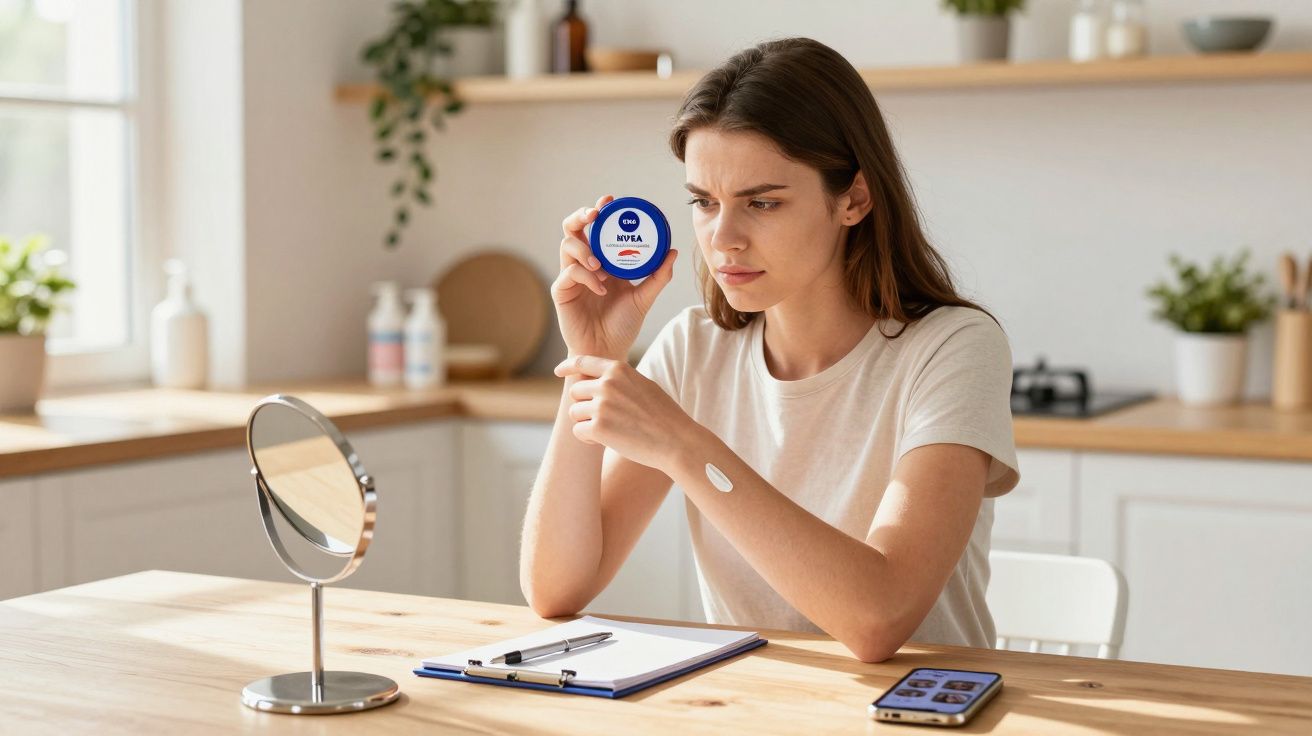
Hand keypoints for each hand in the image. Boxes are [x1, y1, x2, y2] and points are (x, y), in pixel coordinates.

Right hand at [553, 195, 678, 359]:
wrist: (608, 350)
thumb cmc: (622, 325)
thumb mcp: (644, 297)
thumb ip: (657, 276)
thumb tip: (672, 252)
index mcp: (602, 260)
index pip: (596, 229)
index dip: (599, 211)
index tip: (610, 200)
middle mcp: (584, 264)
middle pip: (572, 230)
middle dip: (580, 217)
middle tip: (594, 214)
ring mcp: (571, 277)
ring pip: (566, 246)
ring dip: (584, 249)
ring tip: (599, 263)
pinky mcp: (562, 292)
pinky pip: (569, 274)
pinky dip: (586, 276)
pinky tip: (601, 287)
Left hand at [554, 354, 698, 470]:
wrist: (677, 441)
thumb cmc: (664, 416)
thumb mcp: (644, 386)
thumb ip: (621, 380)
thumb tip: (601, 379)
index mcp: (618, 370)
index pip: (583, 361)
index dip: (568, 367)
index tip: (559, 371)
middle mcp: (607, 384)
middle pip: (575, 391)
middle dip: (584, 405)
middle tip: (603, 418)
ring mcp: (601, 405)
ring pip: (574, 412)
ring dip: (586, 423)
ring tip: (609, 431)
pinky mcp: (598, 428)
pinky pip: (578, 431)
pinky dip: (587, 439)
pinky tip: (605, 441)